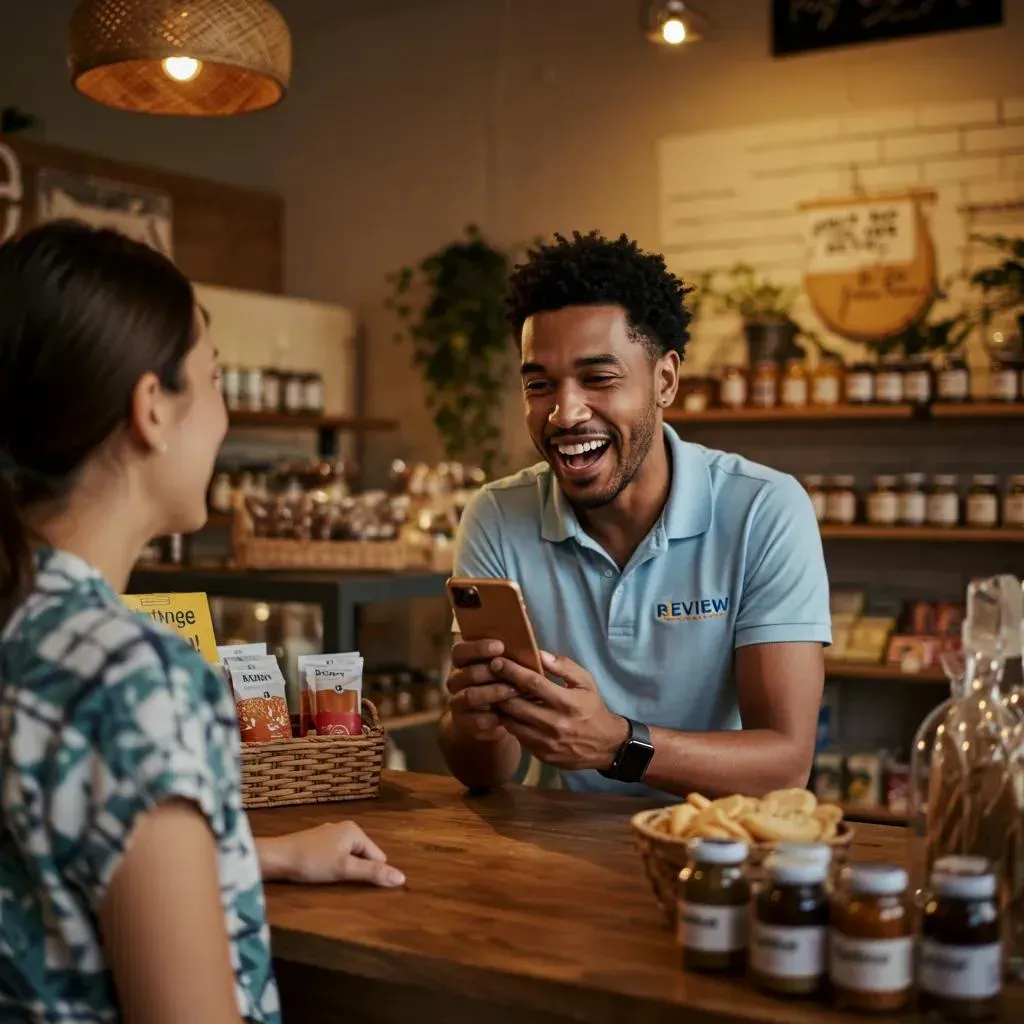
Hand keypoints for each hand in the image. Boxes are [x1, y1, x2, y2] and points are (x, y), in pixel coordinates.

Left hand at [258, 822, 404, 886]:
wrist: (277, 857)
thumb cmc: (313, 862)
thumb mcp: (345, 869)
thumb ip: (373, 873)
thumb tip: (402, 878)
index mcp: (355, 830)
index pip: (377, 856)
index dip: (368, 872)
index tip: (351, 880)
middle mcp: (345, 828)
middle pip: (363, 855)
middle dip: (355, 869)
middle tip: (338, 879)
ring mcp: (330, 834)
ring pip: (348, 856)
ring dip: (343, 868)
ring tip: (327, 876)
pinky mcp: (317, 841)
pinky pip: (335, 854)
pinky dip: (331, 865)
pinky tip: (319, 871)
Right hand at [446, 639, 518, 743]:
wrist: (493, 717)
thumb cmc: (503, 683)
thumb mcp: (507, 669)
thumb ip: (513, 658)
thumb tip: (535, 652)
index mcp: (463, 661)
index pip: (460, 650)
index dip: (477, 647)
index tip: (500, 646)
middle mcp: (456, 680)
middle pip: (466, 673)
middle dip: (489, 672)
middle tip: (511, 673)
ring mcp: (457, 702)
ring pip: (470, 696)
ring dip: (493, 693)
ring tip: (514, 691)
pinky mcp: (462, 723)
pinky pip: (475, 720)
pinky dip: (492, 717)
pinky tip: (506, 715)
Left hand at [490, 651, 628, 771]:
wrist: (605, 745)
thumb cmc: (592, 708)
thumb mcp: (586, 682)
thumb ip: (564, 666)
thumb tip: (540, 654)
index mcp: (566, 702)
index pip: (532, 684)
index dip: (512, 671)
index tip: (497, 662)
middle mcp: (554, 723)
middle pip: (515, 705)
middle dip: (498, 689)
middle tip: (488, 678)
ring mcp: (546, 742)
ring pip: (511, 723)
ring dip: (500, 708)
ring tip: (493, 695)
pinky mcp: (541, 754)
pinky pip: (518, 737)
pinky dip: (510, 724)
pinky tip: (507, 713)